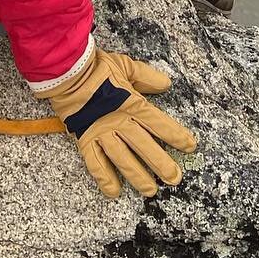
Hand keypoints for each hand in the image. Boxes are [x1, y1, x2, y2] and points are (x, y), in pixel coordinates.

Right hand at [44, 46, 197, 198]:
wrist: (68, 72)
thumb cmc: (97, 68)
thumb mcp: (126, 66)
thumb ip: (146, 77)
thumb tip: (166, 84)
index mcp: (132, 103)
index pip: (159, 123)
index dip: (175, 135)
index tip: (190, 146)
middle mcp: (120, 122)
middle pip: (145, 147)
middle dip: (161, 164)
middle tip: (175, 178)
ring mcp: (102, 133)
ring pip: (124, 160)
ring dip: (138, 176)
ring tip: (150, 190)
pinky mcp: (86, 141)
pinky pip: (96, 164)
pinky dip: (104, 179)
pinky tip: (114, 192)